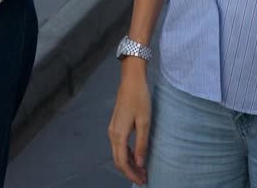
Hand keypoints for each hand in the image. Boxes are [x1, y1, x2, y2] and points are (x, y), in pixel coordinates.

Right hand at [108, 67, 151, 184]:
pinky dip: (127, 155)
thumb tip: (140, 164)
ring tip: (142, 170)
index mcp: (118, 134)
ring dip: (129, 164)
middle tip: (144, 178)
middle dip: (130, 172)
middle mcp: (112, 134)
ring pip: (118, 153)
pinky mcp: (116, 124)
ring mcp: (112, 129)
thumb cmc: (139, 98)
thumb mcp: (144, 122)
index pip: (122, 162)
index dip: (131, 174)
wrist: (131, 78)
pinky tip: (136, 156)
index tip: (143, 181)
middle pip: (118, 160)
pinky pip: (119, 145)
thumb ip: (141, 144)